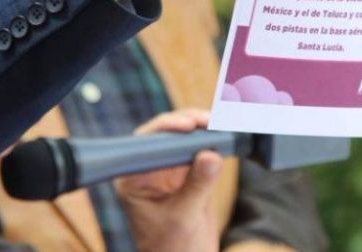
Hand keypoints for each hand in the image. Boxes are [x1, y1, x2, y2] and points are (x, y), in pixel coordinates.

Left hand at [115, 109, 221, 251]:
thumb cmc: (173, 248)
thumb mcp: (184, 217)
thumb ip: (197, 186)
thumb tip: (211, 154)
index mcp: (134, 179)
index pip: (147, 143)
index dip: (167, 128)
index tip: (189, 125)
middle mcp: (149, 170)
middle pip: (167, 134)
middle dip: (190, 124)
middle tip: (211, 122)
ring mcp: (170, 170)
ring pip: (186, 139)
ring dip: (205, 130)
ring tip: (223, 127)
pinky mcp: (190, 173)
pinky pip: (202, 150)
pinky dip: (215, 142)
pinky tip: (228, 137)